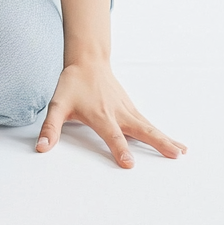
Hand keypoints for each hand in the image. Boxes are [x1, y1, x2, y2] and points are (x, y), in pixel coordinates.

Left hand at [36, 59, 186, 166]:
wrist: (87, 61)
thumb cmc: (73, 84)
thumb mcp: (57, 105)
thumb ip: (50, 127)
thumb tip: (42, 147)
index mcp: (100, 115)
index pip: (112, 135)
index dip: (119, 149)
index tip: (129, 163)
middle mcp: (118, 114)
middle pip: (140, 130)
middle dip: (156, 142)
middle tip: (172, 154)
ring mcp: (128, 111)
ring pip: (149, 127)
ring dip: (165, 140)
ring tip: (181, 153)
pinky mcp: (132, 110)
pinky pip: (149, 124)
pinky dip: (164, 134)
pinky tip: (179, 146)